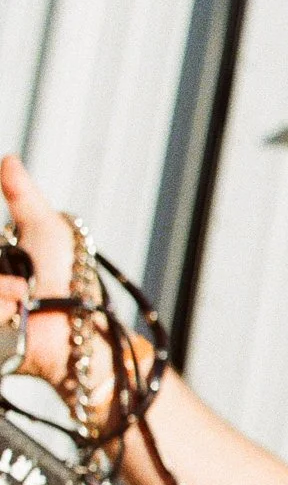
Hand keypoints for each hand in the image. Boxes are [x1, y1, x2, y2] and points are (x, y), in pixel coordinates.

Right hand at [0, 154, 91, 388]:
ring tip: (22, 302)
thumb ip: (23, 196)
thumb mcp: (46, 229)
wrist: (81, 326)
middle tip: (21, 289)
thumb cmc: (69, 276)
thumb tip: (9, 159)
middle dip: (2, 283)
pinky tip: (16, 318)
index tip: (15, 279)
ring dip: (1, 294)